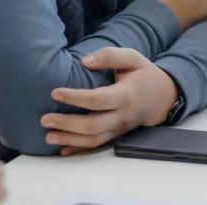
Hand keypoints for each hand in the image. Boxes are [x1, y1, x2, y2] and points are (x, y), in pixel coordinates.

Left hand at [42, 48, 176, 155]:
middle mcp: (122, 116)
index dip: (75, 97)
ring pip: (93, 140)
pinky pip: (97, 145)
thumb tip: (85, 61)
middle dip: (67, 124)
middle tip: (44, 119)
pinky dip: (79, 149)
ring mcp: (119, 128)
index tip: (55, 92)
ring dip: (69, 140)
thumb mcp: (132, 58)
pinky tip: (63, 150)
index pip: (97, 99)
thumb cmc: (144, 74)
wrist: (162, 98)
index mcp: (125, 95)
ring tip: (48, 136)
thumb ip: (109, 56)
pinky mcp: (116, 134)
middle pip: (93, 125)